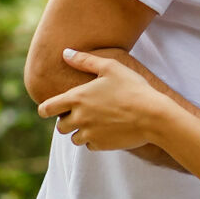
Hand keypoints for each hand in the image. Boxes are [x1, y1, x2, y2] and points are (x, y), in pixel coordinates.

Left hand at [37, 49, 173, 150]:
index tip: (54, 108)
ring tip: (98, 122)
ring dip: (81, 131)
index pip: (46, 109)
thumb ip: (85, 60)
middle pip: (60, 127)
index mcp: (77, 98)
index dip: (47, 109)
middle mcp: (79, 118)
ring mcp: (89, 133)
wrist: (153, 115)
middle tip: (84, 113)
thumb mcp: (111, 67)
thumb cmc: (133, 88)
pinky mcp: (101, 145)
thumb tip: (65, 53)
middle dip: (68, 121)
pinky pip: (90, 145)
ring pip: (74, 138)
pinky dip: (96, 140)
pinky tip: (109, 130)